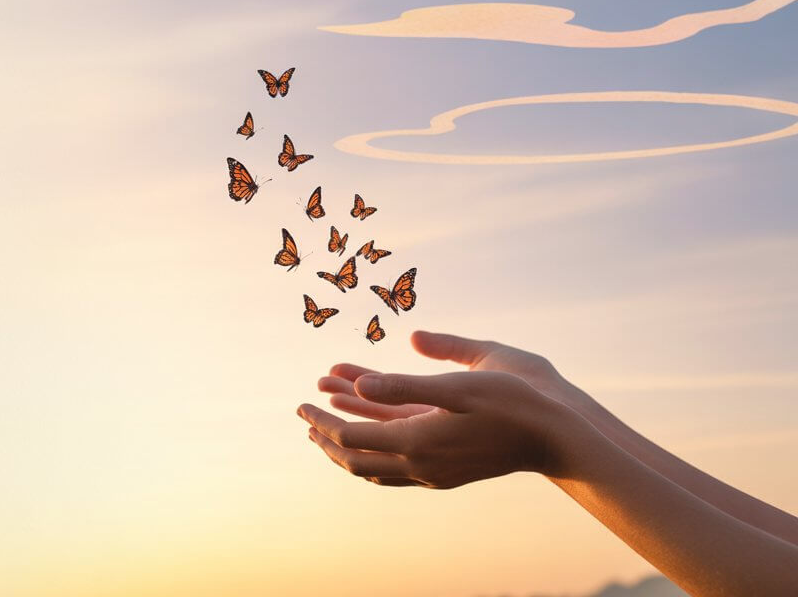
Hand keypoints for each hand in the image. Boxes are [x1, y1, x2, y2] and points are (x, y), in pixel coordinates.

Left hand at [298, 369, 570, 487]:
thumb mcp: (459, 384)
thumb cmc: (512, 402)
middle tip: (303, 417)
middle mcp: (420, 465)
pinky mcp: (446, 472)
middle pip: (355, 459)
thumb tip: (360, 385)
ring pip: (374, 468)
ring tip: (325, 431)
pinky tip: (371, 441)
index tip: (301, 401)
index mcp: (416, 442)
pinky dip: (373, 452)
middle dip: (324, 438)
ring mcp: (434, 473)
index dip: (322, 419)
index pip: (350, 437)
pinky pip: (396, 468)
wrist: (555, 439)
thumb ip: (407, 385)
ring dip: (346, 448)